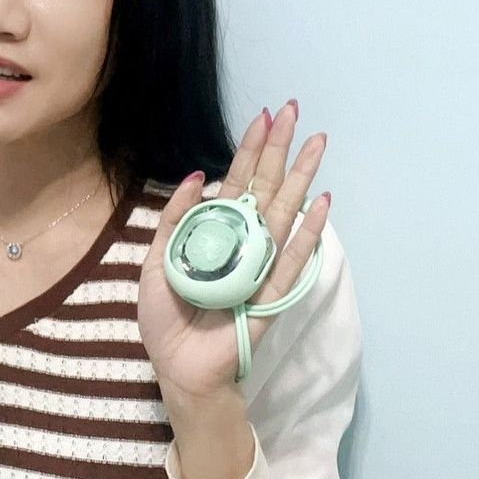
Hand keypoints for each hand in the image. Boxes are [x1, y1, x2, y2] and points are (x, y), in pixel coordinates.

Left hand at [137, 99, 330, 401]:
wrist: (177, 367)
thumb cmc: (166, 318)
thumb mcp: (156, 260)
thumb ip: (176, 219)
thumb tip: (198, 175)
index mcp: (215, 233)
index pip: (237, 182)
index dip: (250, 150)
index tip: (265, 117)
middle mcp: (243, 242)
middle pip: (266, 187)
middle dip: (281, 150)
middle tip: (295, 111)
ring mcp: (261, 265)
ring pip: (285, 212)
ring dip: (301, 177)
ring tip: (318, 143)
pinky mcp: (271, 293)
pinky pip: (293, 259)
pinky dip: (308, 232)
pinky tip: (322, 203)